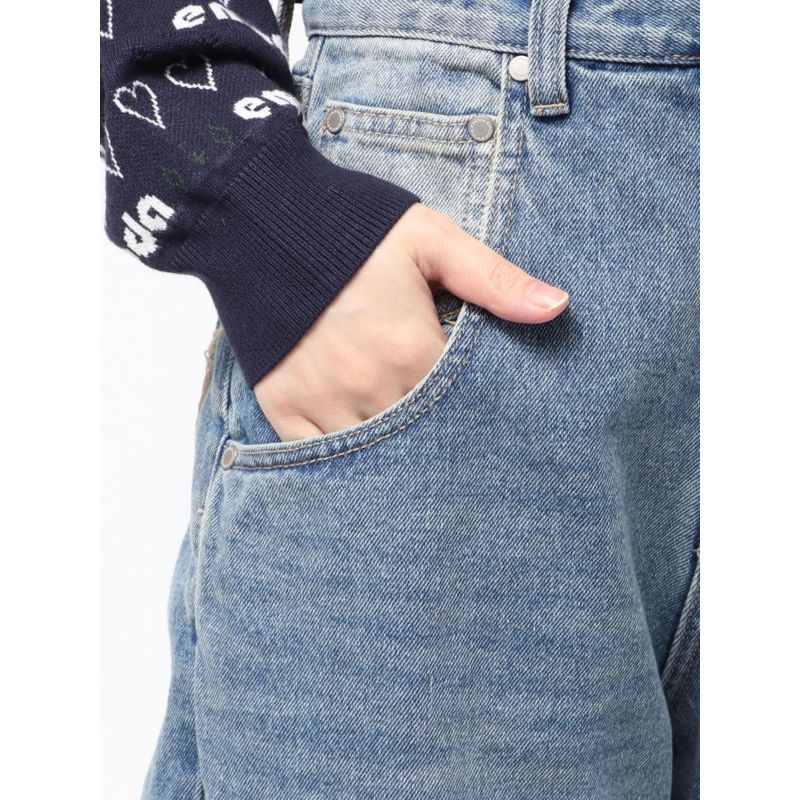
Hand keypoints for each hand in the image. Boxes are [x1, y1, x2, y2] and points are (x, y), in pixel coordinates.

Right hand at [255, 204, 567, 440]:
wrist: (260, 217)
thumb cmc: (353, 228)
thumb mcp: (431, 240)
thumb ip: (494, 279)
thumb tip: (558, 307)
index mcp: (409, 347)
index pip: (464, 407)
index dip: (478, 414)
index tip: (487, 416)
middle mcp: (367, 384)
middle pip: (421, 438)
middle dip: (440, 441)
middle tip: (456, 448)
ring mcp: (321, 399)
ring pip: (373, 455)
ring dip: (395, 455)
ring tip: (412, 453)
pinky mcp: (283, 406)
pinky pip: (318, 456)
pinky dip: (343, 458)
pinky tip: (362, 452)